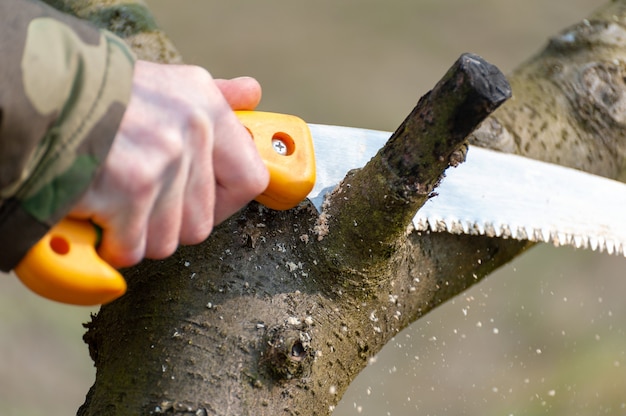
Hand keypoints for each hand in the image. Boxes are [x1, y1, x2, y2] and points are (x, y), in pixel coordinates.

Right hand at [71, 60, 268, 267]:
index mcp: (207, 106)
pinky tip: (96, 215)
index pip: (251, 180)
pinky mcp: (131, 188)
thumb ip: (214, 95)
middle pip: (201, 223)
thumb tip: (251, 93)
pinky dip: (110, 244)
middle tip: (136, 204)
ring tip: (113, 204)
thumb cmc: (101, 96)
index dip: (225, 206)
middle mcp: (193, 130)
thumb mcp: (165, 84)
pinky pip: (133, 247)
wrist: (39, 96)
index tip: (201, 208)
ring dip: (137, 236)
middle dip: (166, 225)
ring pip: (168, 241)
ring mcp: (164, 160)